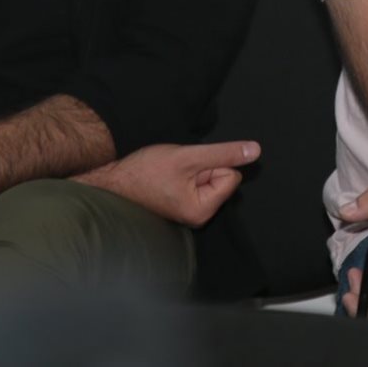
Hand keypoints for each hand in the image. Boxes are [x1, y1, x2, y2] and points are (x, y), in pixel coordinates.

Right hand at [75, 141, 260, 227]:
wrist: (111, 182)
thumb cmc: (144, 172)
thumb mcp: (189, 156)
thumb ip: (224, 154)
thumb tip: (256, 151)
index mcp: (203, 211)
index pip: (232, 176)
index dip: (212, 165)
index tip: (187, 169)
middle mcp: (198, 216)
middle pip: (222, 177)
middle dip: (202, 168)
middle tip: (176, 171)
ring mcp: (189, 211)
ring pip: (208, 177)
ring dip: (192, 169)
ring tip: (170, 174)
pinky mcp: (180, 204)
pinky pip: (196, 181)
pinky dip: (184, 174)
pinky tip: (167, 178)